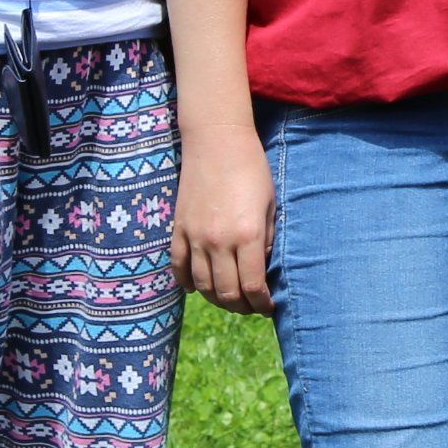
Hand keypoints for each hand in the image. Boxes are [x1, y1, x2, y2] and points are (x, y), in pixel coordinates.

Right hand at [173, 129, 275, 313]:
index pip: (252, 286)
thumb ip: (266, 239)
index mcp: (247, 235)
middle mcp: (218, 241)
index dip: (261, 303)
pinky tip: (198, 287)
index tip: (268, 307)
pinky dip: (187, 283)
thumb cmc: (251, 169)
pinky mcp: (178, 228)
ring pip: (202, 285)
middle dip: (241, 306)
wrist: (217, 141)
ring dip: (217, 299)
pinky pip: (178, 267)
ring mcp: (194, 236)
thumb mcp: (269, 205)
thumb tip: (261, 269)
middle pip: (226, 293)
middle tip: (251, 307)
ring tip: (229, 299)